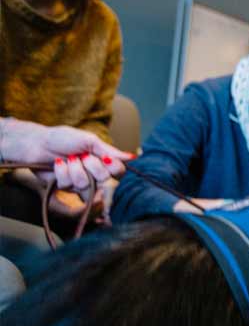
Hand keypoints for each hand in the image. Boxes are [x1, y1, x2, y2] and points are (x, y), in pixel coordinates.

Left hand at [0, 119, 131, 188]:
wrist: (38, 143)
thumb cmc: (64, 138)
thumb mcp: (90, 141)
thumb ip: (110, 151)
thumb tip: (132, 157)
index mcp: (104, 161)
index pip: (119, 172)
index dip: (113, 167)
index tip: (105, 158)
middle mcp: (95, 173)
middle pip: (105, 180)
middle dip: (92, 166)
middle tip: (82, 156)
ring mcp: (81, 182)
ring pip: (86, 185)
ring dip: (75, 169)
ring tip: (69, 159)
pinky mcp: (66, 187)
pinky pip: (69, 186)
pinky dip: (62, 172)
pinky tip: (58, 164)